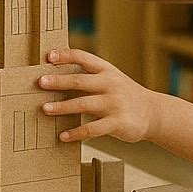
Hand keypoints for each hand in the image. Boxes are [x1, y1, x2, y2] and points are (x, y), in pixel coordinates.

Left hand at [42, 48, 163, 142]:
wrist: (152, 112)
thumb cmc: (122, 94)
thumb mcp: (110, 78)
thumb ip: (87, 76)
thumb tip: (53, 76)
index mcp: (106, 70)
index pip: (84, 58)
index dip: (66, 55)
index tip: (48, 56)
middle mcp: (110, 84)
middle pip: (80, 81)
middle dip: (59, 81)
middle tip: (40, 82)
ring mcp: (115, 103)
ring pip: (84, 104)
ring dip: (62, 107)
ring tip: (45, 109)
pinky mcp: (118, 122)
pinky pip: (93, 128)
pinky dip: (76, 133)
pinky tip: (62, 136)